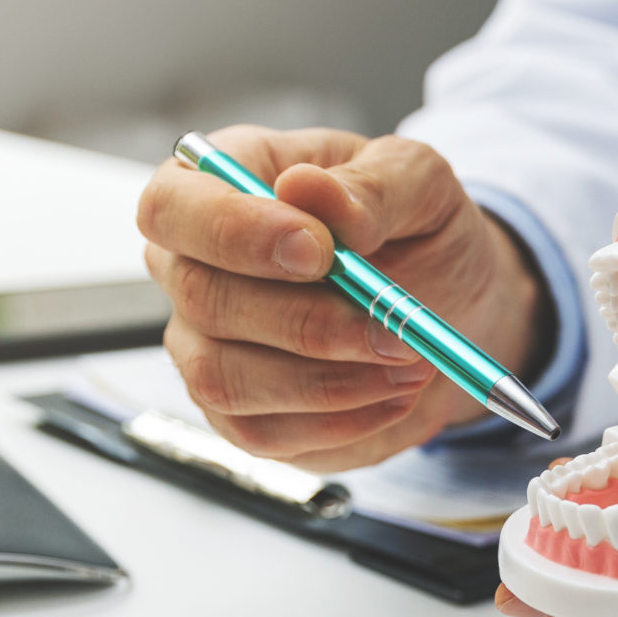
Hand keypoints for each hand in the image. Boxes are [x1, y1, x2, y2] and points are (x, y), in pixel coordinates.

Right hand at [137, 125, 550, 470]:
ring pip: (223, 378)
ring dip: (328, 382)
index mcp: (218, 185)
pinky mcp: (233, 412)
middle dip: (307, 323)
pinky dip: (339, 421)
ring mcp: (202, 345)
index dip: (234, 231)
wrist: (445, 307)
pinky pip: (260, 432)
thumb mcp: (419, 183)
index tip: (320, 252)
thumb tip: (306, 190)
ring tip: (409, 362)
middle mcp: (191, 266)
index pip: (172, 205)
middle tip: (396, 329)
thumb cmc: (415, 229)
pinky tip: (394, 394)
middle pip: (202, 300)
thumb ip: (370, 185)